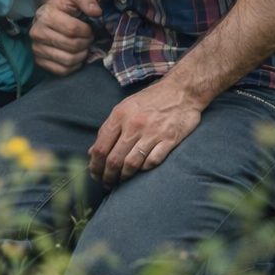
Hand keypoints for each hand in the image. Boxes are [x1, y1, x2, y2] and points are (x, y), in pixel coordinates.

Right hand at [29, 0, 100, 75]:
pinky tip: (76, 55)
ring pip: (68, 60)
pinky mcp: (39, 61)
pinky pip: (62, 70)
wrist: (50, 13)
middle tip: (88, 37)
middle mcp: (36, 32)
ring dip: (82, 54)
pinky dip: (74, 65)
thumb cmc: (65, 4)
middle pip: (72, 45)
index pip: (72, 29)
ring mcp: (36, 48)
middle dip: (86, 42)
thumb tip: (96, 11)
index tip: (89, 27)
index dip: (87, 30)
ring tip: (82, 45)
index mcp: (45, 15)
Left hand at [88, 78, 202, 187]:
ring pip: (132, 163)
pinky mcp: (170, 140)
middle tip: (106, 183)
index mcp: (119, 116)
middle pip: (114, 159)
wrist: (181, 91)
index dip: (95, 165)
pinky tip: (139, 171)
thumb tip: (93, 152)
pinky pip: (152, 161)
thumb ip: (108, 129)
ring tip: (120, 181)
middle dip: (107, 175)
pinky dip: (143, 170)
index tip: (95, 174)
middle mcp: (133, 125)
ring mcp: (152, 133)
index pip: (101, 147)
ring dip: (124, 176)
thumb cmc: (150, 100)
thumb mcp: (124, 108)